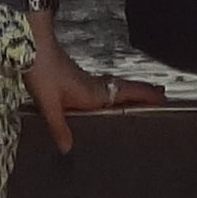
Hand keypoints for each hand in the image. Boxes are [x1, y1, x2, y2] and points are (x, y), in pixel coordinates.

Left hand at [22, 35, 164, 153]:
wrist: (33, 47)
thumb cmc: (43, 72)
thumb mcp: (50, 104)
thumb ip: (60, 127)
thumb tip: (68, 149)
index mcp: (94, 93)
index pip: (126, 93)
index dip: (145, 95)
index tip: (163, 97)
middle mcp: (94, 85)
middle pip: (125, 88)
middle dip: (144, 92)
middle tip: (161, 95)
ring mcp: (86, 80)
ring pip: (115, 86)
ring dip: (130, 90)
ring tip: (142, 96)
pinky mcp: (77, 77)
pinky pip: (104, 84)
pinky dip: (115, 89)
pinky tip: (108, 96)